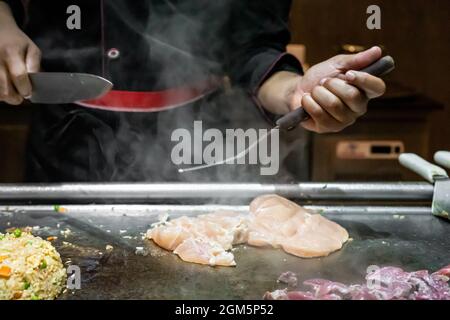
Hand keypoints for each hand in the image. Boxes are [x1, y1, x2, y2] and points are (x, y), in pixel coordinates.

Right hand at [0, 2, 40, 104]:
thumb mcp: (32, 49)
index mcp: (11, 52)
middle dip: (14, 98)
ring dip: (4, 96)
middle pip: (4, 88)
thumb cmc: (17, 41)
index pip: (19, 75)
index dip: (24, 88)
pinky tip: (2, 87)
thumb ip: (35, 65)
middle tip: (19, 97)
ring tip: (10, 93)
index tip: (28, 94)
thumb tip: (35, 82)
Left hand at [257, 46, 385, 132]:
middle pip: (352, 95)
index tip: (348, 73)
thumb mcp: (337, 64)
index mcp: (364, 91)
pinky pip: (319, 113)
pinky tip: (308, 101)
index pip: (378, 88)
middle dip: (332, 84)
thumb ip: (356, 59)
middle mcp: (358, 108)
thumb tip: (377, 50)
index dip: (365, 80)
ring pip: (333, 104)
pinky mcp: (328, 128)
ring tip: (315, 92)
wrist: (298, 89)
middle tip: (323, 82)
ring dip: (318, 93)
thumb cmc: (321, 77)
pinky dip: (309, 102)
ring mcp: (343, 120)